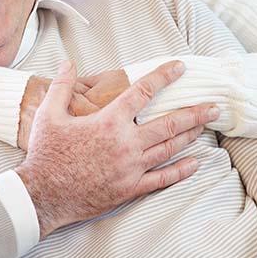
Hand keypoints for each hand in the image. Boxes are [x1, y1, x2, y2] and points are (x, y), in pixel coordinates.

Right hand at [15, 60, 218, 237]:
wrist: (42, 194)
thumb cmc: (45, 153)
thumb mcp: (48, 114)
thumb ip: (62, 87)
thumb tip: (67, 63)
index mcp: (109, 121)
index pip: (143, 92)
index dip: (164, 76)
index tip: (180, 67)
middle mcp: (126, 143)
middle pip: (169, 123)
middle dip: (195, 112)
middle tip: (214, 105)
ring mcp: (131, 168)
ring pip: (169, 148)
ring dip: (190, 136)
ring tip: (205, 126)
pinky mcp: (129, 188)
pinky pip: (162, 179)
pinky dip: (180, 171)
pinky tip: (194, 163)